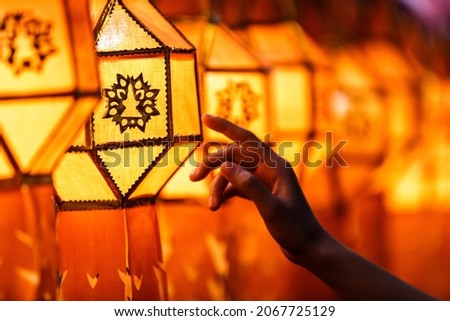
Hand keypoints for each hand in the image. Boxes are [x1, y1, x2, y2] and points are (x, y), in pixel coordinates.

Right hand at [190, 114, 325, 263]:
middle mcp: (269, 168)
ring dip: (218, 186)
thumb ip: (249, 185)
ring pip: (232, 173)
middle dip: (213, 164)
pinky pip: (236, 185)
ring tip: (211, 206)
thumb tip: (224, 165)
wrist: (307, 247)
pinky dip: (225, 193)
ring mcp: (263, 180)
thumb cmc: (294, 228)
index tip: (204, 116)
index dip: (225, 126)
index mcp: (275, 165)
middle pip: (234, 156)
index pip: (246, 139)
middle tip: (193, 177)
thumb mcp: (271, 208)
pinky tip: (217, 205)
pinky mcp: (259, 192)